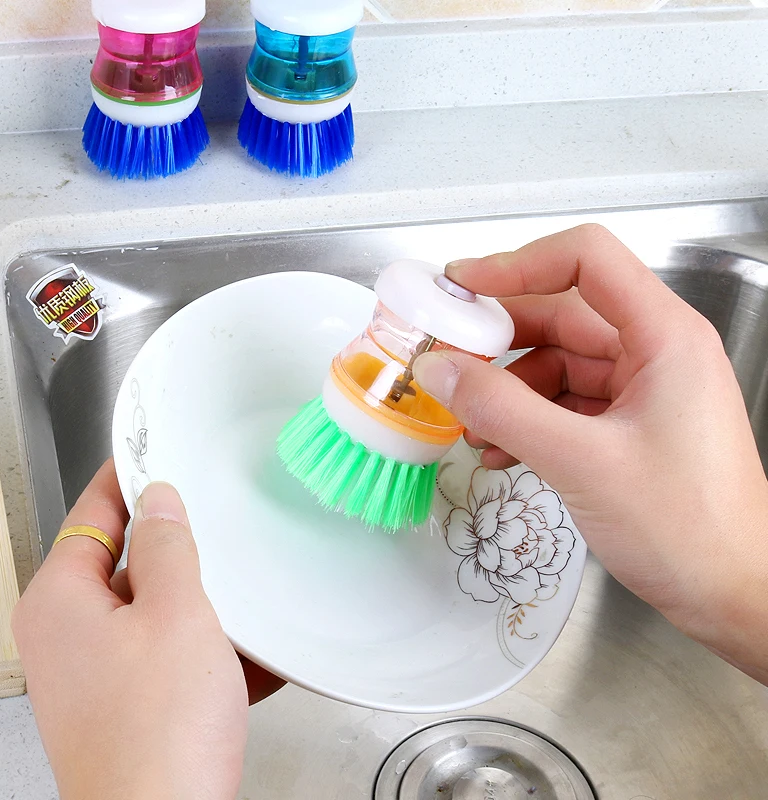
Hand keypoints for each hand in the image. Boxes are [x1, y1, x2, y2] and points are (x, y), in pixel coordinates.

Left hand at [13, 461, 280, 799]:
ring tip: (244, 603)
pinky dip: (205, 649)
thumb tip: (160, 500)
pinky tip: (249, 656)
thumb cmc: (158, 734)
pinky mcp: (126, 701)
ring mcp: (96, 672)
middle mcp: (67, 635)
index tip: (153, 450)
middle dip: (179, 551)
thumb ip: (168, 545)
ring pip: (156, 609)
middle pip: (127, 562)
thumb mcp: (177, 613)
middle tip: (218, 527)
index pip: (93, 512)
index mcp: (60, 601)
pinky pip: (168, 653)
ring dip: (202, 605)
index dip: (127, 476)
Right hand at [413, 224, 767, 682]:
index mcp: (665, 336)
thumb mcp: (581, 461)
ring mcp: (641, 391)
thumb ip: (503, 409)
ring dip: (506, 390)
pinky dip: (525, 420)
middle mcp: (655, 353)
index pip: (586, 259)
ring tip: (470, 423)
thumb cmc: (689, 531)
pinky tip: (498, 450)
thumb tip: (441, 370)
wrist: (734, 597)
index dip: (518, 263)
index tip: (462, 286)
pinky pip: (563, 404)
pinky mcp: (627, 427)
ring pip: (556, 364)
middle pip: (560, 314)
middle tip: (446, 358)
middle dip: (498, 339)